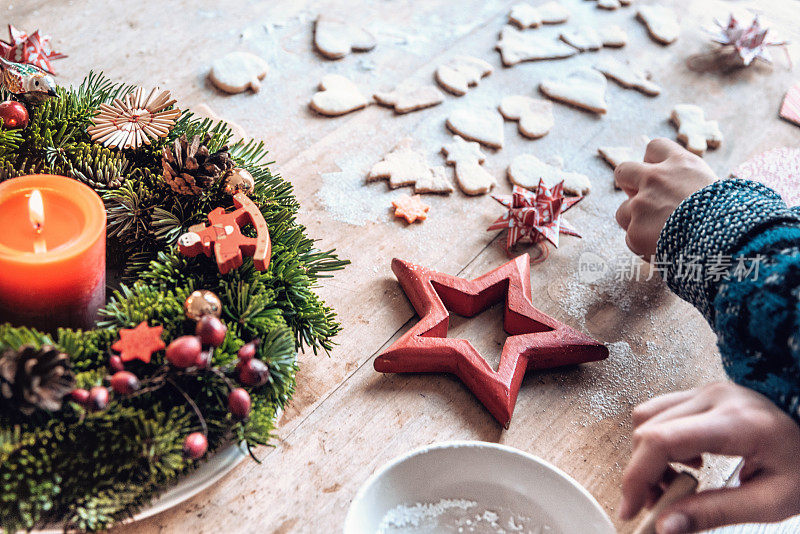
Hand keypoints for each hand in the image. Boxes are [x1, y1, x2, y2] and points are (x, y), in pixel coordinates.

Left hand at [615, 138, 716, 259]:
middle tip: (641, 199)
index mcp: (681, 164)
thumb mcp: (717, 189)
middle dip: (628, 184)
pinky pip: (631, 238)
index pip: (654, 147)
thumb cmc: (730, 218)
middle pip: (624, 170)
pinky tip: (662, 250)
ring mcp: (641, 204)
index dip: (653, 162)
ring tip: (659, 235)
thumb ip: (690, 186)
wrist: (727, 243)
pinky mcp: (635, 230)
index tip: (659, 174)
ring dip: (635, 221)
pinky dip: (643, 245)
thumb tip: (678, 197)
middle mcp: (656, 179)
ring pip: (623, 211)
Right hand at [619, 382, 799, 533]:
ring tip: (675, 482)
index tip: (632, 508)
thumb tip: (666, 526)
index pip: (663, 440)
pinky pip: (660, 411)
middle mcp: (715, 397)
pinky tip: (685, 461)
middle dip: (643, 473)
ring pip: (647, 418)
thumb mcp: (771, 501)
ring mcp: (707, 390)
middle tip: (660, 504)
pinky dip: (658, 440)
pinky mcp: (702, 392)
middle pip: (648, 431)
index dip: (638, 475)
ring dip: (648, 455)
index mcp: (736, 422)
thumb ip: (716, 512)